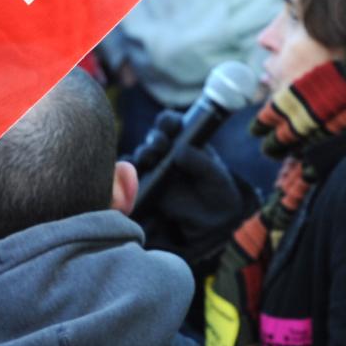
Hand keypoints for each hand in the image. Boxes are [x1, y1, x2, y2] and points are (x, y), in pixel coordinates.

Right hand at [129, 111, 253, 264]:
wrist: (210, 224)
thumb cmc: (218, 195)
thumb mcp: (217, 178)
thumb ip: (202, 163)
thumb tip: (179, 150)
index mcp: (185, 140)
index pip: (170, 123)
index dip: (167, 122)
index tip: (169, 128)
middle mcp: (166, 151)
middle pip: (153, 138)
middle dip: (155, 139)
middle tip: (160, 146)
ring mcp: (153, 168)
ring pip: (140, 156)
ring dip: (143, 155)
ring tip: (151, 161)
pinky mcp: (144, 188)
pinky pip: (129, 179)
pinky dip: (127, 175)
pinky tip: (133, 176)